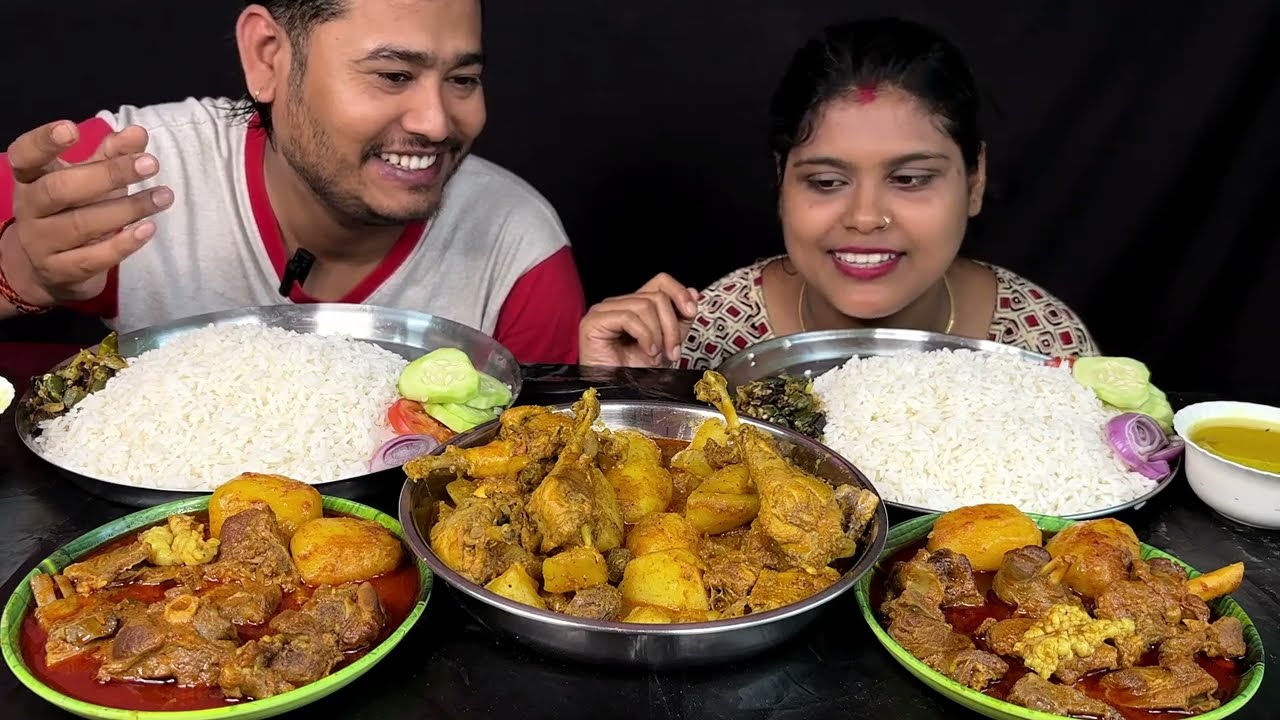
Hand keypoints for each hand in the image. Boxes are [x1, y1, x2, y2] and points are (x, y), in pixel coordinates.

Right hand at [2, 120, 172, 304]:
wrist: (46, 269)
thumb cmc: (70, 211)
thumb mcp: (86, 179)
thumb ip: (111, 155)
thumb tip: (138, 133)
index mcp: (31, 178)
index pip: (25, 155)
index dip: (44, 141)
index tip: (73, 129)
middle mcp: (30, 209)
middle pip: (60, 189)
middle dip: (108, 175)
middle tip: (150, 164)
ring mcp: (41, 243)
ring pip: (82, 224)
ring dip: (128, 209)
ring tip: (163, 196)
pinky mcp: (61, 271)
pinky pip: (93, 258)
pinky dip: (123, 245)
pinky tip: (148, 229)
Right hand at [579, 272, 699, 366]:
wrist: (620, 395)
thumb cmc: (636, 375)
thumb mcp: (668, 344)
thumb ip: (680, 319)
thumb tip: (692, 293)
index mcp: (634, 306)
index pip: (660, 282)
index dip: (679, 292)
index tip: (691, 312)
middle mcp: (618, 304)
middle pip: (656, 296)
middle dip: (671, 326)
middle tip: (673, 351)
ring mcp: (604, 311)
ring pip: (644, 305)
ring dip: (658, 335)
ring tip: (656, 356)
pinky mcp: (594, 321)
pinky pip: (629, 317)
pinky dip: (644, 336)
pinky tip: (646, 352)